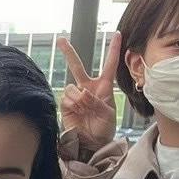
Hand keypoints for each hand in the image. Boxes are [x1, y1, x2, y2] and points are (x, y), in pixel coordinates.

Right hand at [58, 33, 120, 154]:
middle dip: (69, 53)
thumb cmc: (104, 129)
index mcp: (104, 87)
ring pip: (72, 87)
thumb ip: (96, 100)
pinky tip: (77, 112)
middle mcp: (88, 89)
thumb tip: (81, 93)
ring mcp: (75, 96)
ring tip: (84, 110)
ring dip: (79, 98)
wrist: (91, 144)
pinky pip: (66, 98)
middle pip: (77, 67)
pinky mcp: (65, 105)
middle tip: (61, 39)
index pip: (109, 65)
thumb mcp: (107, 113)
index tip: (117, 34)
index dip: (113, 50)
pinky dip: (72, 104)